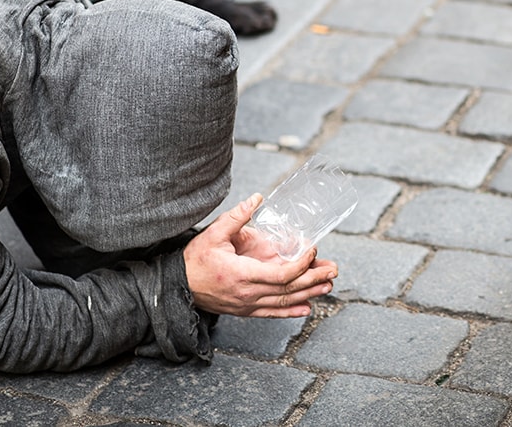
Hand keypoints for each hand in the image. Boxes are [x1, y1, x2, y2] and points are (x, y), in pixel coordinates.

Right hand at [183, 194, 338, 317]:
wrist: (178, 287)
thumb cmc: (196, 259)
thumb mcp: (214, 234)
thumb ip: (237, 216)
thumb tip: (257, 198)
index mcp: (242, 274)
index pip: (280, 275)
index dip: (301, 265)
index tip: (312, 250)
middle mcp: (247, 293)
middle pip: (288, 290)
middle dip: (313, 279)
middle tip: (333, 270)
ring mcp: (247, 304)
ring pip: (283, 302)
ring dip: (309, 294)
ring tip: (328, 286)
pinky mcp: (245, 310)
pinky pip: (272, 313)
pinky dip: (291, 312)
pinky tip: (307, 309)